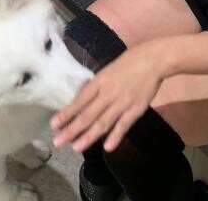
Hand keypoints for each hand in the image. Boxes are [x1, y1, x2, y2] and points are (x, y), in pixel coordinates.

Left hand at [50, 42, 164, 152]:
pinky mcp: (136, 109)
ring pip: (103, 122)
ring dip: (89, 136)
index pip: (80, 100)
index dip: (67, 113)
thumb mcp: (108, 70)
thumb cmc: (130, 61)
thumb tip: (84, 100)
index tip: (54, 124)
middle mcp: (108, 93)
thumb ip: (98, 86)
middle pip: (88, 114)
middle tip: (58, 142)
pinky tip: (107, 147)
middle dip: (72, 129)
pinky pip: (124, 125)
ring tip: (76, 147)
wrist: (153, 60)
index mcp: (100, 81)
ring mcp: (122, 102)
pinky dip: (116, 136)